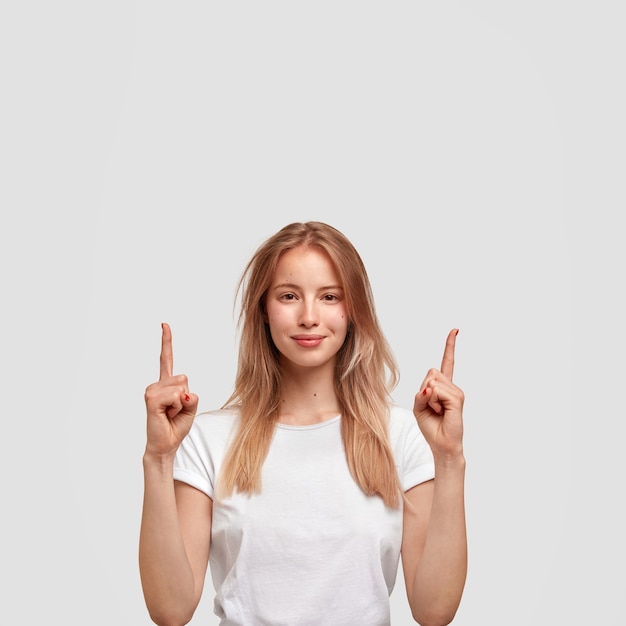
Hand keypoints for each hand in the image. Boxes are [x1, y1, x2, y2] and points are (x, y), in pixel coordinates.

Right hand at [143, 323, 198, 458]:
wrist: (165, 445)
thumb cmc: (176, 427)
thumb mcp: (191, 409)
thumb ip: (191, 397)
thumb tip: (184, 393)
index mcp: (166, 384)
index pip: (166, 359)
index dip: (166, 341)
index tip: (164, 324)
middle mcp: (157, 385)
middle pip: (184, 378)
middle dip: (186, 397)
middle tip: (175, 411)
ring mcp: (152, 390)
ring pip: (181, 387)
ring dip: (182, 405)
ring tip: (170, 414)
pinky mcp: (151, 399)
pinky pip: (176, 396)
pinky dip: (177, 407)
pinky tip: (166, 415)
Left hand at [413, 329, 464, 460]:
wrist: (442, 444)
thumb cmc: (431, 426)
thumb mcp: (418, 406)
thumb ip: (421, 392)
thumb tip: (431, 385)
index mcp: (443, 386)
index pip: (447, 362)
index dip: (450, 346)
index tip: (455, 330)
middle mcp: (452, 386)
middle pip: (431, 372)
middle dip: (424, 388)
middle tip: (431, 406)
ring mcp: (456, 392)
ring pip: (432, 381)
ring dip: (428, 397)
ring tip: (437, 410)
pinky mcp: (457, 399)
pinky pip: (437, 390)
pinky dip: (433, 400)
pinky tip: (440, 411)